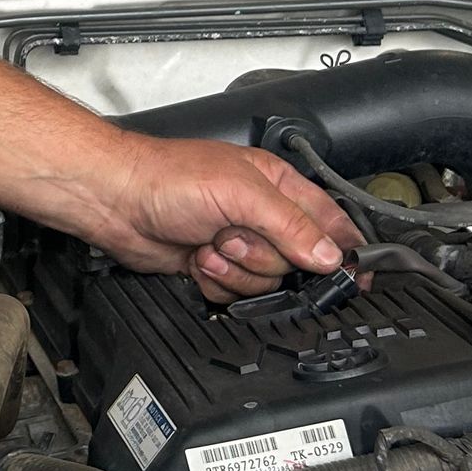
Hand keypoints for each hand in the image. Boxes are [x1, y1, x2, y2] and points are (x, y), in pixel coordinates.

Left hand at [85, 134, 355, 301]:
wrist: (116, 200)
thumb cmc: (168, 177)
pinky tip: (197, 259)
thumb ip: (289, 224)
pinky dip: (215, 280)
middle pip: (296, 262)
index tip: (355, 274)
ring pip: (265, 281)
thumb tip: (328, 254)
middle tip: (236, 238)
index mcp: (277, 185)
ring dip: (235, 270)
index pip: (329, 221)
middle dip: (264, 258)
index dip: (345, 249)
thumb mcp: (240, 193)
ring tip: (210, 244)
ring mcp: (236, 242)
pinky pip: (234, 292)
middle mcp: (260, 214)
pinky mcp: (213, 264)